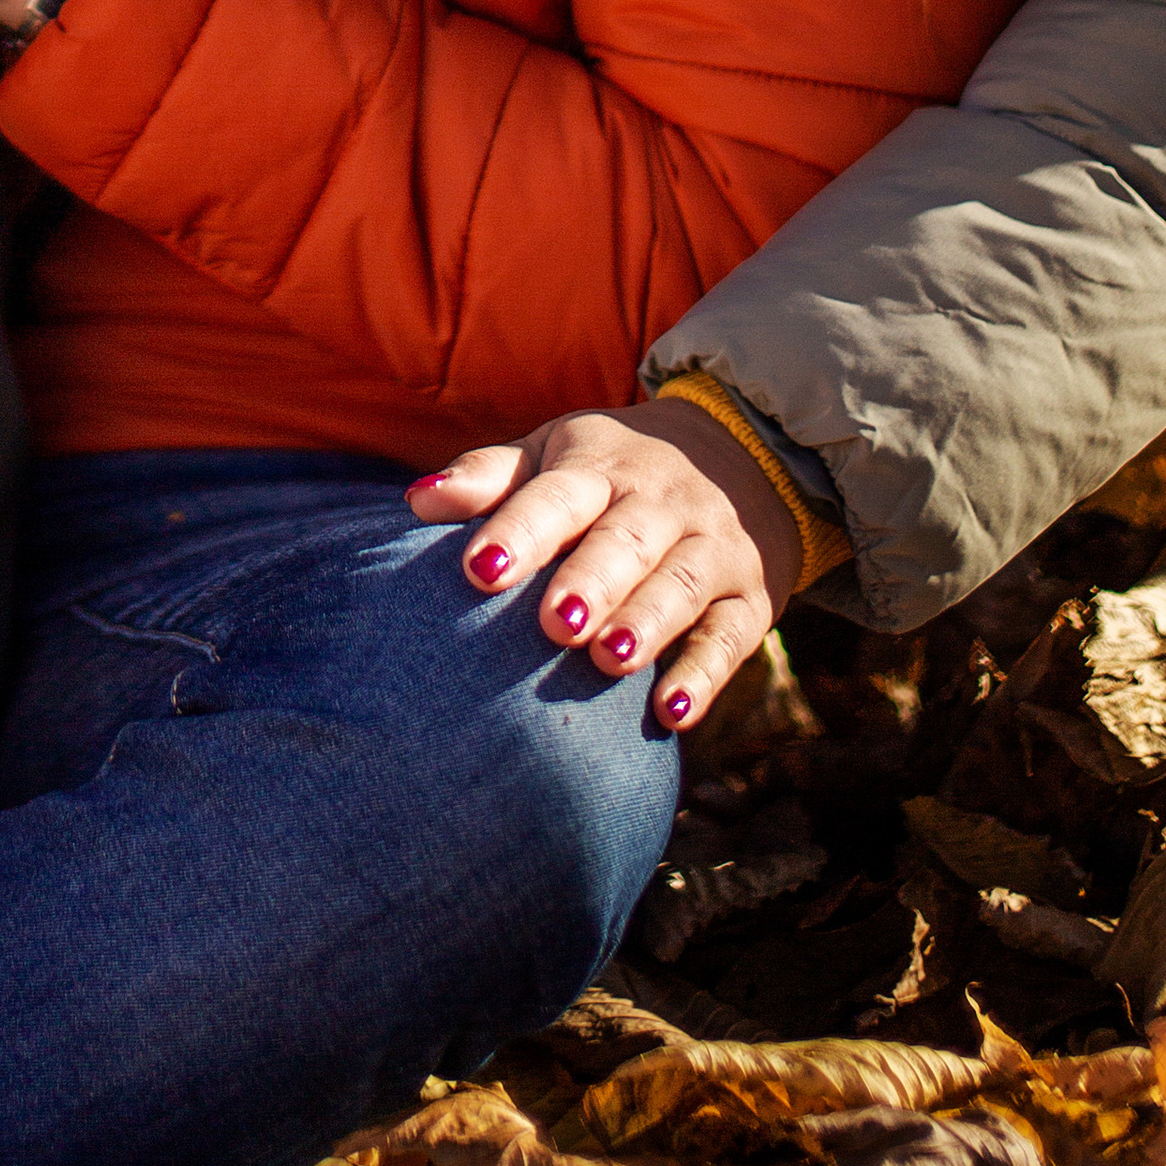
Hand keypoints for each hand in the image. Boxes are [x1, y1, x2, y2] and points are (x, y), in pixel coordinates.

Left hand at [407, 400, 803, 729]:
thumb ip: (489, 478)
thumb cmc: (614, 468)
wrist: (747, 452)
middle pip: (624, 539)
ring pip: (680, 583)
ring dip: (647, 622)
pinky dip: (704, 675)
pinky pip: (730, 636)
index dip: (519, 530)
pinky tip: (672, 712)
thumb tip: (415, 499)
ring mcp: (712, 547)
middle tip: (553, 623)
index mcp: (599, 465)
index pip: (556, 494)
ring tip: (609, 659)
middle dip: (591, 580)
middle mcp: (659, 501)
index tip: (477, 570)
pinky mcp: (750, 599)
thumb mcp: (555, 455)